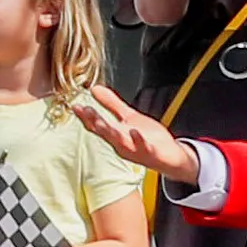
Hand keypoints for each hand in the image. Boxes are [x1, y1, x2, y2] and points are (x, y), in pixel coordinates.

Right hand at [68, 82, 192, 178]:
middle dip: (95, 122)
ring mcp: (136, 149)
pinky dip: (137, 140)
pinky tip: (134, 130)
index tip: (75, 106)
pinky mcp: (151, 152)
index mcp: (115, 135)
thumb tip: (94, 89)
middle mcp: (122, 144)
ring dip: (111, 132)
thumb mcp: (128, 117)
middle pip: (105, 133)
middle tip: (86, 111)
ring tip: (102, 122)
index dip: (86, 116)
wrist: (170, 157)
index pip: (97, 126)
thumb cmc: (148, 138)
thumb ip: (111, 103)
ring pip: (120, 141)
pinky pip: (143, 146)